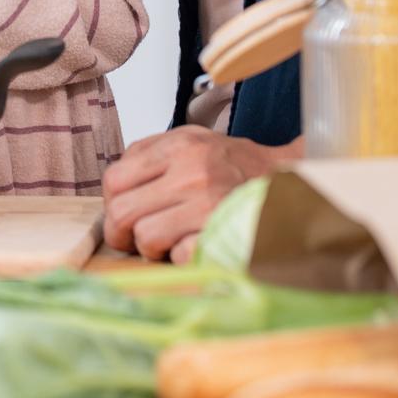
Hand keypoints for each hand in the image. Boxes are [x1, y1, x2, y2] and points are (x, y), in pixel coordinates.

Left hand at [101, 126, 301, 262]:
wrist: (286, 180)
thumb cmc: (233, 164)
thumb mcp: (190, 140)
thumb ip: (148, 154)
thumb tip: (115, 187)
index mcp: (178, 147)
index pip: (114, 181)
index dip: (111, 203)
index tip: (122, 212)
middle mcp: (192, 173)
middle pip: (122, 213)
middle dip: (121, 233)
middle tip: (133, 237)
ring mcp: (209, 205)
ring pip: (145, 238)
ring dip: (151, 248)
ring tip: (167, 240)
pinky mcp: (224, 234)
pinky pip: (179, 257)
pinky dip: (181, 257)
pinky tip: (191, 246)